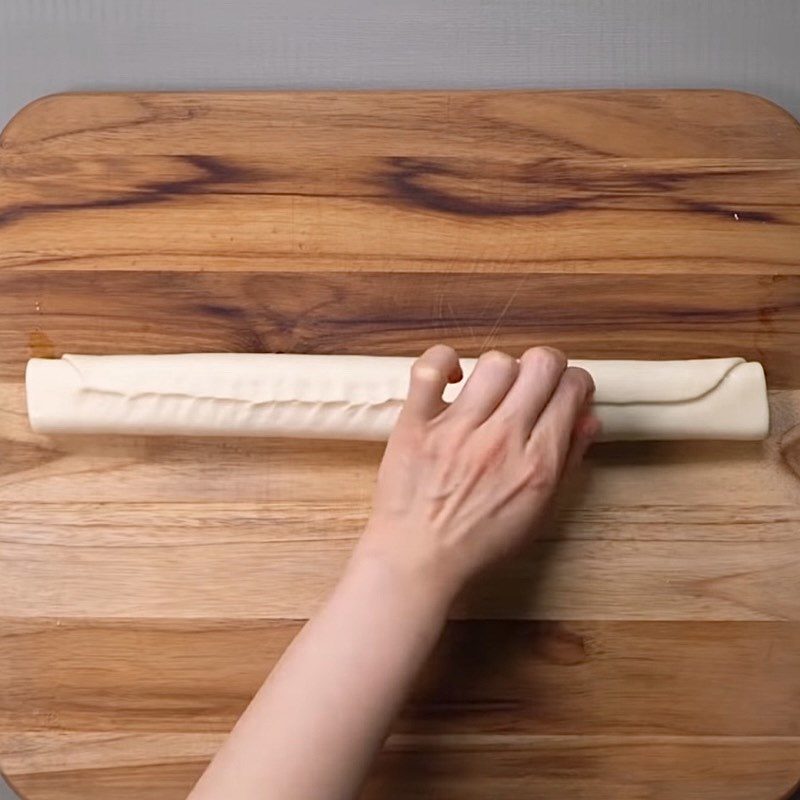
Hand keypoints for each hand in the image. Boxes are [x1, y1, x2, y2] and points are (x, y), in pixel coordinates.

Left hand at [355, 345, 598, 603]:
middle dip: (546, 367)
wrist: (417, 561)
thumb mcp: (539, 512)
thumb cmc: (478, 543)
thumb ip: (568, 461)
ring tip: (492, 391)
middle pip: (540, 364)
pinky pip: (430, 368)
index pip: (571, 389)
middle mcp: (501, 439)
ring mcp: (456, 428)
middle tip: (534, 384)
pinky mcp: (416, 422)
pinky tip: (453, 378)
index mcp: (537, 463)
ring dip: (501, 371)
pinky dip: (443, 361)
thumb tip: (588, 418)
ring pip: (495, 363)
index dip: (574, 383)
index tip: (564, 391)